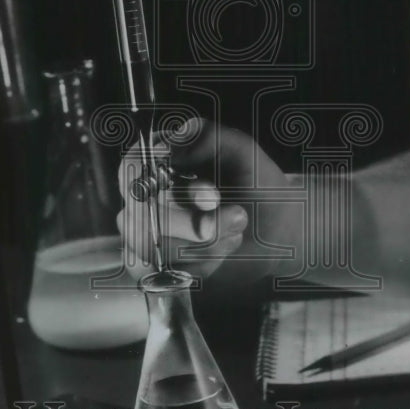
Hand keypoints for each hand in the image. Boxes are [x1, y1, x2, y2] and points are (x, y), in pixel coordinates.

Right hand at [117, 118, 297, 287]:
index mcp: (159, 158)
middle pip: (141, 215)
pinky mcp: (158, 265)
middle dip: (196, 224)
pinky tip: (222, 250)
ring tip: (234, 230)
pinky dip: (203, 263)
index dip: (164, 184)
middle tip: (238, 215)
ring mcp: (147, 231)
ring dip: (205, 244)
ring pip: (154, 248)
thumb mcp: (242, 152)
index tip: (210, 194)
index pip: (132, 168)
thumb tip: (166, 144)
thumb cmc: (258, 186)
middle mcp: (145, 194)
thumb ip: (206, 136)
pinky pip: (165, 272)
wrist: (277, 231)